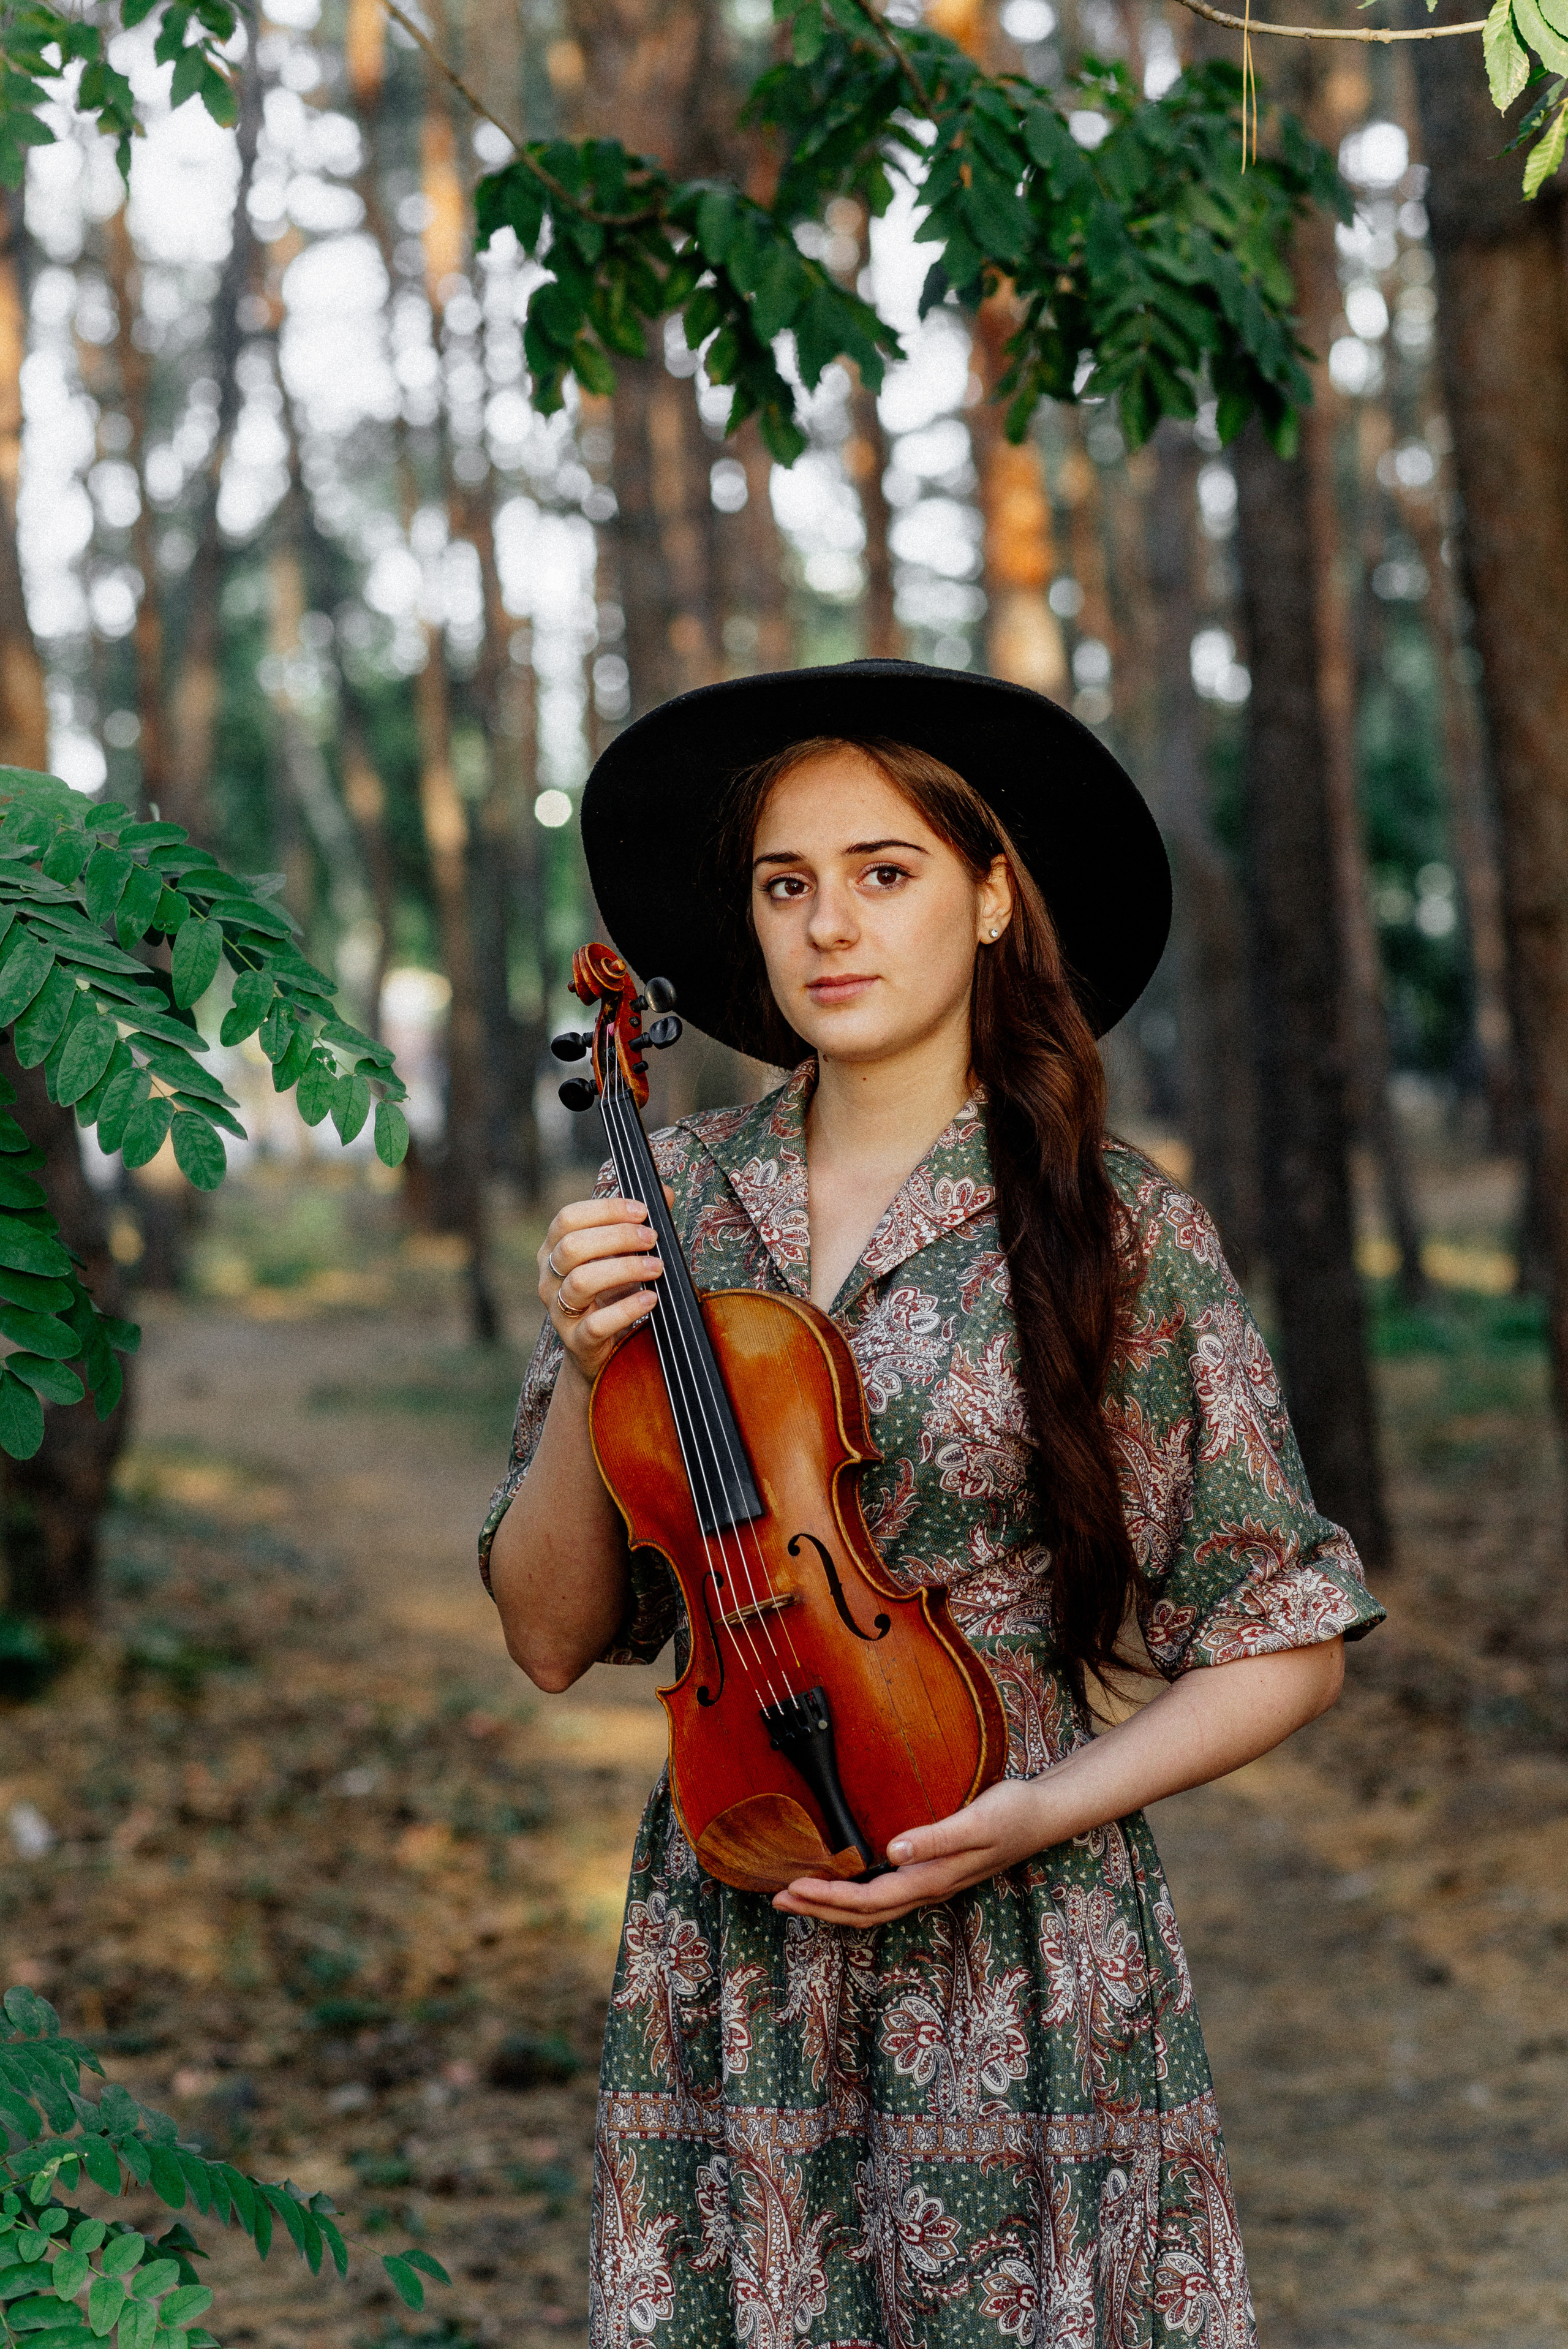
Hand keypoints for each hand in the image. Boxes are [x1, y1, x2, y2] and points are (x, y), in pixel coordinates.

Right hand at [539, 1190, 672, 1379]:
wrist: (601, 1350)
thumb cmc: (612, 1292)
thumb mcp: (624, 1255)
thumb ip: (640, 1224)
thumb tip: (666, 1192)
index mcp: (554, 1249)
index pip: (568, 1218)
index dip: (605, 1209)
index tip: (642, 1210)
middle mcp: (549, 1277)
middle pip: (572, 1246)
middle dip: (617, 1237)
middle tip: (652, 1238)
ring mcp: (558, 1310)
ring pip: (580, 1282)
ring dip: (624, 1269)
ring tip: (656, 1267)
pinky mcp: (576, 1340)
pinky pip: (596, 1323)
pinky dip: (626, 1309)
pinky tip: (651, 1299)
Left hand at [771, 1777, 1055, 1927]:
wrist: (1043, 1816)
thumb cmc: (1011, 1814)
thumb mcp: (975, 1822)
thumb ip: (934, 1837)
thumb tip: (892, 1851)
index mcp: (932, 1879)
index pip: (869, 1900)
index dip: (829, 1898)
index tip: (794, 1887)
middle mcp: (928, 1888)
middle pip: (864, 1913)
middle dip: (820, 1909)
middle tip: (779, 1897)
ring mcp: (931, 1884)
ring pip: (874, 1909)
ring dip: (833, 1906)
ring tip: (800, 1895)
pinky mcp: (933, 1873)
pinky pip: (886, 1895)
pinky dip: (855, 1895)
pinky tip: (843, 1883)